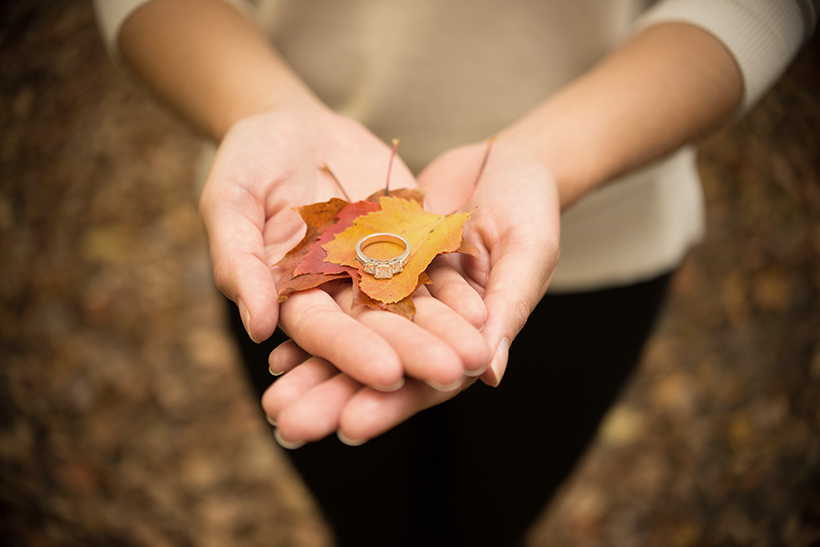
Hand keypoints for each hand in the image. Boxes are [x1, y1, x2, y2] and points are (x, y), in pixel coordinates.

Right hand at [199, 106, 488, 391]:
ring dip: (447, 330)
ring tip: (481, 352)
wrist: (292, 125)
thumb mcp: (229, 204)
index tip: (387, 376)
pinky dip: (457, 288)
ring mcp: (378, 266)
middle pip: (379, 328)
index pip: (324, 333)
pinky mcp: (408, 239)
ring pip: (415, 305)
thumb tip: (257, 328)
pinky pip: (435, 265)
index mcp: (294, 295)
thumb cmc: (246, 163)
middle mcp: (340, 290)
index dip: (354, 353)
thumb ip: (239, 262)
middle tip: (453, 375)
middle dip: (416, 352)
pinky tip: (483, 308)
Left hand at [261, 139, 559, 446]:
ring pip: (353, 343)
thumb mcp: (527, 256)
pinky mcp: (377, 270)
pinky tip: (276, 348)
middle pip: (379, 371)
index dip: (391, 405)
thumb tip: (489, 375)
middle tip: (287, 427)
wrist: (504, 163)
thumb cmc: (532, 209)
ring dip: (312, 372)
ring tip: (272, 400)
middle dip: (332, 399)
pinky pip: (341, 299)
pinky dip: (312, 321)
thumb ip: (507, 309)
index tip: (350, 428)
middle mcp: (429, 328)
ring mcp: (400, 300)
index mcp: (470, 338)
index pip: (429, 381)